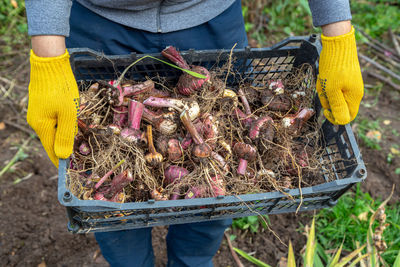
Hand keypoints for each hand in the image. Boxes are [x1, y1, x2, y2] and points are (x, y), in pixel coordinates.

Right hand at [27, 50, 78, 166]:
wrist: (50, 64)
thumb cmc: (61, 89)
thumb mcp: (68, 114)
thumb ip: (66, 135)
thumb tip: (63, 156)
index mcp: (41, 126)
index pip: (51, 150)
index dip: (60, 161)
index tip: (69, 170)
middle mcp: (37, 121)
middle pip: (53, 141)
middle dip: (65, 148)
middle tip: (80, 156)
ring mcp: (39, 112)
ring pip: (54, 130)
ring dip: (65, 136)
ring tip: (78, 142)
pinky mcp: (43, 105)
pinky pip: (54, 120)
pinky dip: (63, 125)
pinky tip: (72, 125)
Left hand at [316, 26, 363, 124]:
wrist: (337, 44)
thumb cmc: (334, 67)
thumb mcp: (332, 89)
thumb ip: (337, 106)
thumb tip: (340, 121)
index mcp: (354, 97)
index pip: (347, 117)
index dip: (335, 118)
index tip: (325, 110)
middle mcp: (354, 92)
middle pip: (338, 106)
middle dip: (327, 101)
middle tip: (322, 90)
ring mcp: (348, 84)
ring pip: (333, 96)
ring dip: (324, 91)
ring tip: (322, 80)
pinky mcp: (342, 77)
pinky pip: (331, 87)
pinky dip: (324, 84)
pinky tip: (322, 76)